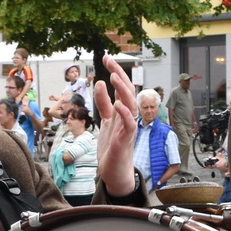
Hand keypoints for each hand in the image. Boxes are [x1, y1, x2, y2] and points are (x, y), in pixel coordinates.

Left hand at [93, 56, 139, 195]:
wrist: (115, 171)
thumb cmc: (112, 147)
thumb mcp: (105, 121)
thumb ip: (103, 103)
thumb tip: (100, 83)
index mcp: (122, 111)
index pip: (121, 87)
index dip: (115, 72)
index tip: (106, 58)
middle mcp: (127, 117)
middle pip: (127, 91)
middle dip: (118, 74)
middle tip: (109, 60)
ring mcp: (128, 128)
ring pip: (130, 104)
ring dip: (122, 90)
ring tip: (113, 76)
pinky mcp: (126, 140)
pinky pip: (130, 125)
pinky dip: (125, 114)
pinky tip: (118, 104)